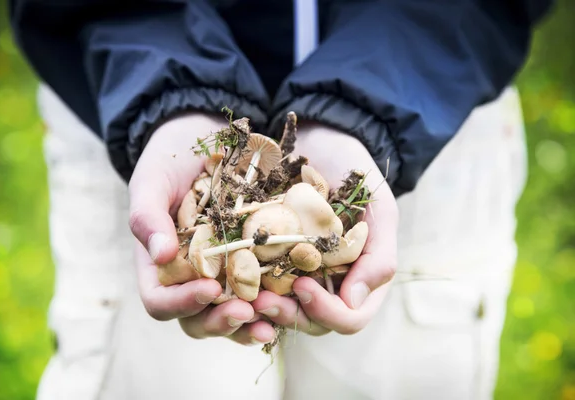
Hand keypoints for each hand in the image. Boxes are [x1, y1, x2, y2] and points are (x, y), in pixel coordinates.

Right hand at [128, 112, 274, 344]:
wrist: (203, 142)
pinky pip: (261, 292)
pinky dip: (275, 300)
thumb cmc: (169, 163)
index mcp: (160, 267)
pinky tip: (295, 296)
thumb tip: (160, 256)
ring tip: (274, 318)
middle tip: (247, 312)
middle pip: (198, 320)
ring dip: (250, 324)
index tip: (210, 289)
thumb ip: (148, 216)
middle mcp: (190, 279)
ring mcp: (223, 275)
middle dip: (221, 321)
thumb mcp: (153, 182)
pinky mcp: (252, 264)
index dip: (181, 303)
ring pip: (231, 315)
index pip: (160, 302)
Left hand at [252, 123, 398, 335]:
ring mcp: (293, 271)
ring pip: (278, 310)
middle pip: (310, 321)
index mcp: (357, 277)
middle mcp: (325, 281)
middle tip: (260, 303)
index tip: (304, 285)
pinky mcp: (263, 256)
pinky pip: (252, 283)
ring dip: (259, 311)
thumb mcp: (378, 207)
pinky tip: (223, 283)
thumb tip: (354, 301)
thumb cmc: (354, 169)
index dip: (328, 312)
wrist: (318, 136)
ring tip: (240, 299)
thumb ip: (377, 255)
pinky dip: (240, 289)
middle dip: (287, 316)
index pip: (348, 317)